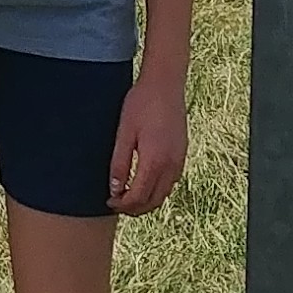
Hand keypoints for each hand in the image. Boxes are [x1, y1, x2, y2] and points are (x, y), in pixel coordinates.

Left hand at [109, 70, 188, 213]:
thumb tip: (115, 189)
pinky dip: (158, 190)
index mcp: (154, 161)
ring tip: (129, 196)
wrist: (165, 84)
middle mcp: (170, 165)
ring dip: (147, 201)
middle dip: (135, 208)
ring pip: (164, 194)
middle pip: (153, 201)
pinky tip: (145, 183)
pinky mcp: (182, 153)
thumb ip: (119, 163)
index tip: (109, 202)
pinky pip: (171, 182)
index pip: (138, 197)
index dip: (123, 205)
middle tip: (117, 204)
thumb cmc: (141, 104)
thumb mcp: (124, 133)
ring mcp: (179, 160)